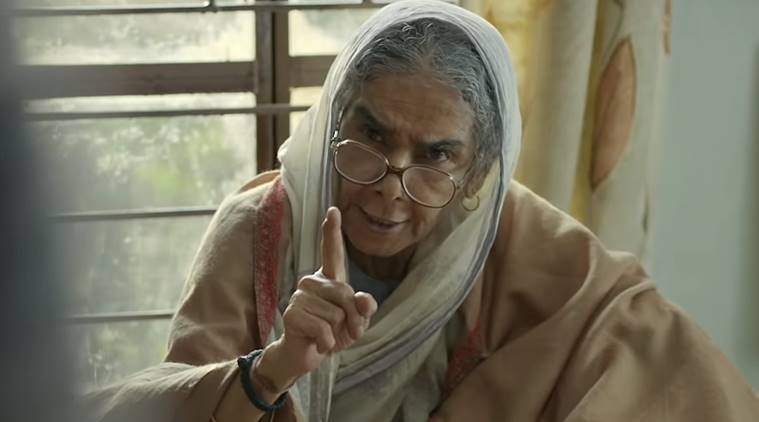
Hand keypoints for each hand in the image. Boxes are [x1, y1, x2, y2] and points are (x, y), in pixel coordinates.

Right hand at [256, 207, 377, 391]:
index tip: (333, 210)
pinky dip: (327, 343)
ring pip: (336, 314)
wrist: (307, 356)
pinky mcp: (292, 313)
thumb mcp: (356, 322)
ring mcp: (299, 296)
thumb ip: (363, 309)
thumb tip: (365, 300)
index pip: (331, 252)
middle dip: (352, 319)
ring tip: (326, 336)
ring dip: (338, 333)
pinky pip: (324, 329)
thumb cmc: (332, 333)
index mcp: (329, 279)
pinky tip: (319, 344)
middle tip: (342, 330)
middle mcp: (312, 282)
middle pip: (346, 294)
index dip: (332, 231)